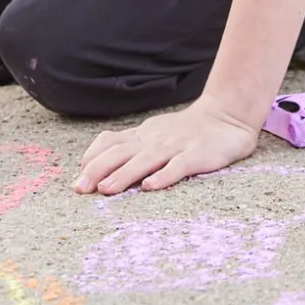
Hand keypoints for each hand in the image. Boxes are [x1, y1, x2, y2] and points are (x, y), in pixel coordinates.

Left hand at [73, 94, 259, 194]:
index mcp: (142, 136)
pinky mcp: (198, 154)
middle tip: (80, 189)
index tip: (78, 178)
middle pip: (121, 153)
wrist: (226, 115)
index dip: (92, 159)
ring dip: (124, 174)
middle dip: (98, 170)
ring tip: (106, 189)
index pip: (110, 144)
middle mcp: (154, 140)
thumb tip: (94, 163)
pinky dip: (164, 175)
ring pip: (145, 160)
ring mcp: (175, 146)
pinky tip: (150, 186)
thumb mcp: (152, 134)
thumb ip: (128, 146)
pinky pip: (179, 165)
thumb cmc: (184, 131)